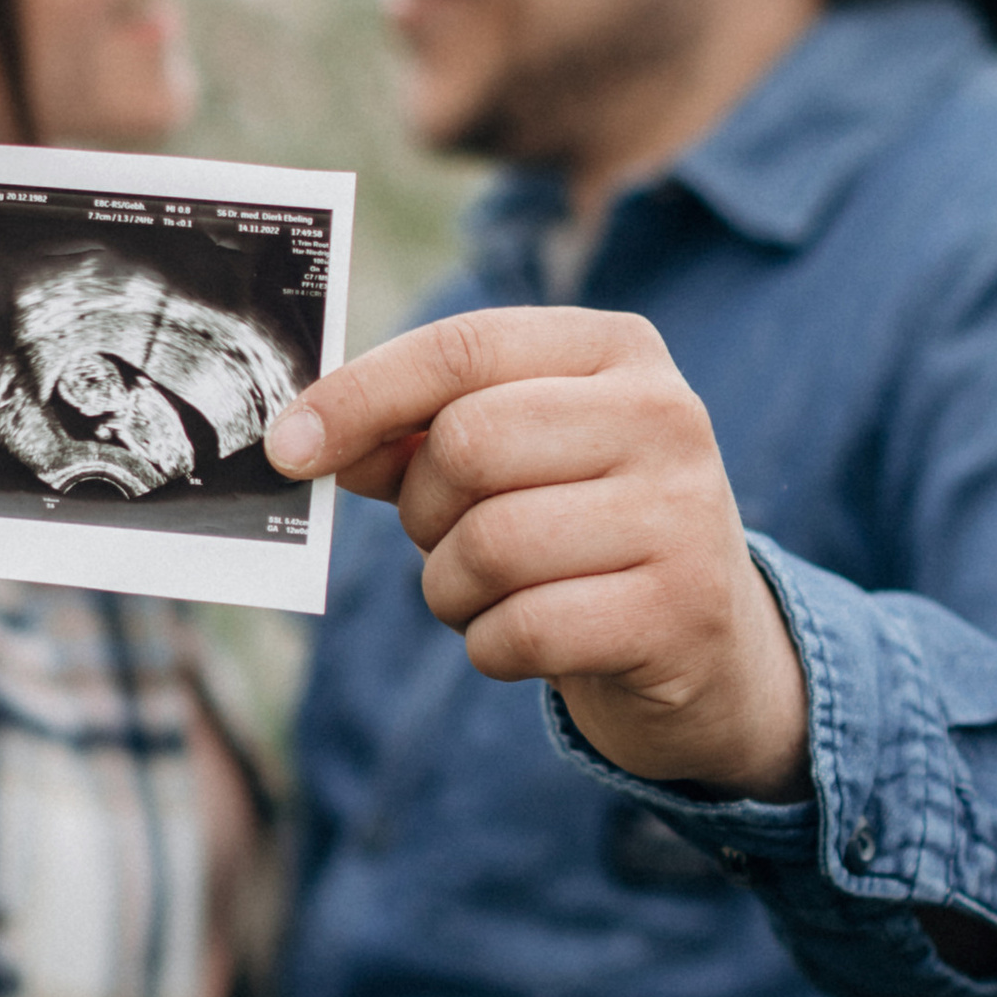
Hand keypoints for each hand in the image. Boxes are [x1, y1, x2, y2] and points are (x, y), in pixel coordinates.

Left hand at [265, 305, 810, 799]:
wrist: (707, 646)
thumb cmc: (579, 530)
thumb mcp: (513, 459)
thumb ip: (416, 435)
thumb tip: (306, 438)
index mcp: (617, 350)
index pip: (463, 349)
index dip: (360, 397)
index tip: (289, 448)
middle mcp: (666, 416)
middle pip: (468, 447)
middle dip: (422, 509)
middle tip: (441, 536)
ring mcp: (682, 515)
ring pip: (487, 545)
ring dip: (449, 588)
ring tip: (486, 593)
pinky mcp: (678, 612)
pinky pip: (519, 630)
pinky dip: (489, 646)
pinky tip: (524, 638)